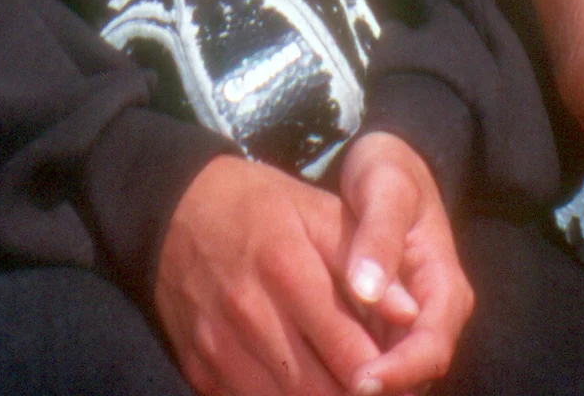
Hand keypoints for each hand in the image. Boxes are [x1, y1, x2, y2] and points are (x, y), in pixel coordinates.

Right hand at [158, 155, 403, 395]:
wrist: (171, 210)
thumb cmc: (257, 207)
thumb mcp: (314, 210)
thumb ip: (365, 258)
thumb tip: (412, 313)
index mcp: (287, 268)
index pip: (352, 354)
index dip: (384, 377)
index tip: (397, 376)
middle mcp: (250, 313)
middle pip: (321, 393)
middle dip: (356, 395)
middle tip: (372, 386)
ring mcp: (220, 347)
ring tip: (338, 383)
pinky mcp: (200, 369)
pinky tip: (299, 384)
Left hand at [337, 134, 474, 393]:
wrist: (388, 166)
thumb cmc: (390, 173)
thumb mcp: (386, 190)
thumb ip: (379, 237)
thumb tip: (368, 291)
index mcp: (445, 286)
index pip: (432, 348)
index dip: (400, 372)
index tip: (361, 381)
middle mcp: (434, 314)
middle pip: (414, 373)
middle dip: (378, 387)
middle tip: (329, 390)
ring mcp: (411, 322)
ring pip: (393, 373)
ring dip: (359, 382)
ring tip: (316, 384)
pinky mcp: (387, 324)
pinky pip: (373, 358)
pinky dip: (346, 367)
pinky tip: (310, 368)